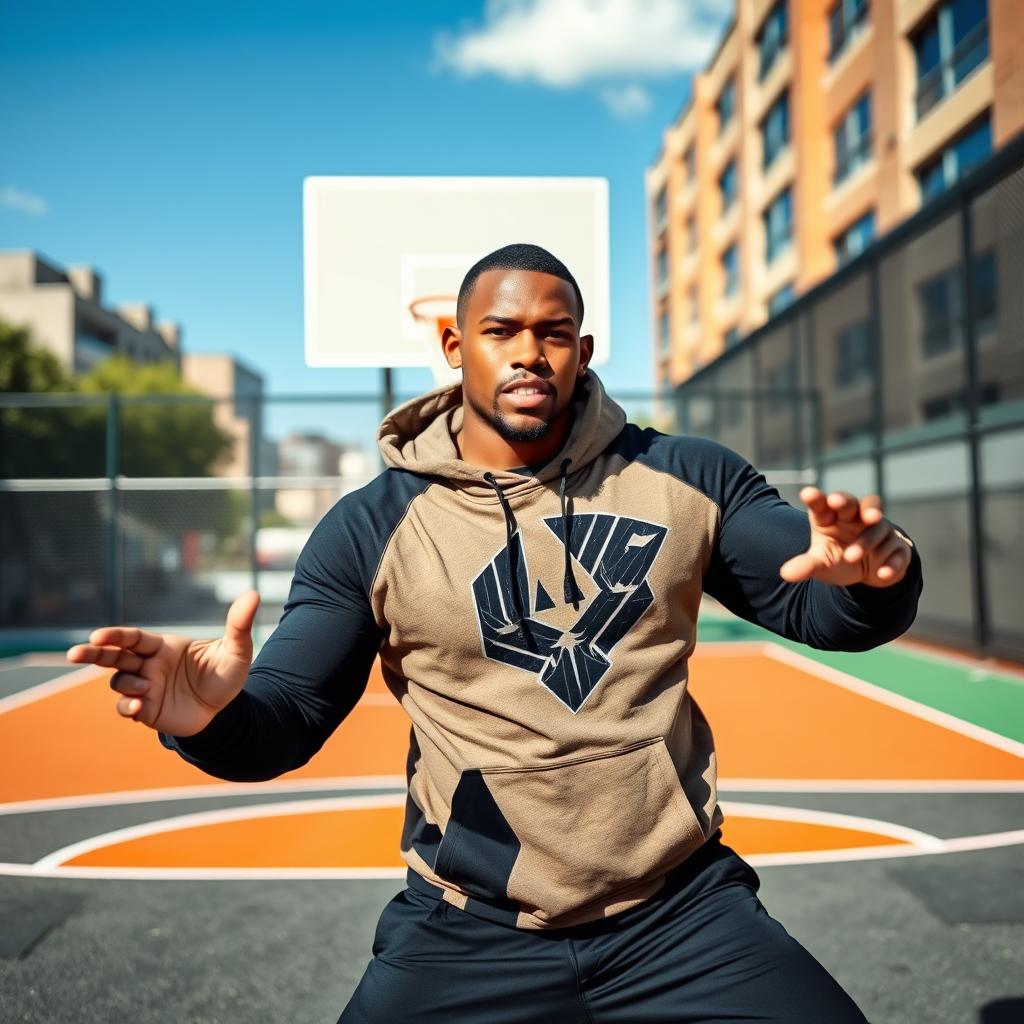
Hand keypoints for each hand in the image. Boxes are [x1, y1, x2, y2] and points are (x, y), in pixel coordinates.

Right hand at [65, 591, 259, 736]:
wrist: (227, 712)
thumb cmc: (227, 675)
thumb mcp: (236, 651)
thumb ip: (239, 624)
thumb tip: (253, 594)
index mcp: (163, 646)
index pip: (133, 637)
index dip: (115, 635)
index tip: (98, 635)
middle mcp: (148, 665)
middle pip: (113, 656)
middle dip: (92, 654)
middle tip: (73, 653)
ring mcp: (145, 688)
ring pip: (119, 681)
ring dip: (127, 684)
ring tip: (146, 688)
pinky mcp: (147, 710)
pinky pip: (126, 707)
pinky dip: (127, 707)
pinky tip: (138, 708)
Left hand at [779, 488, 913, 588]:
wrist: (871, 572)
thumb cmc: (840, 560)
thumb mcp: (821, 565)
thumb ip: (806, 566)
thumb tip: (785, 574)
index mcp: (831, 519)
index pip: (822, 506)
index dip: (816, 499)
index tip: (807, 494)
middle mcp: (855, 518)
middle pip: (852, 503)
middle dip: (846, 501)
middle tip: (838, 502)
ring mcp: (880, 530)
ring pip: (876, 527)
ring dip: (864, 541)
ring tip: (850, 557)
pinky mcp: (898, 546)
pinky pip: (897, 549)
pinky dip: (890, 561)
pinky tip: (881, 573)